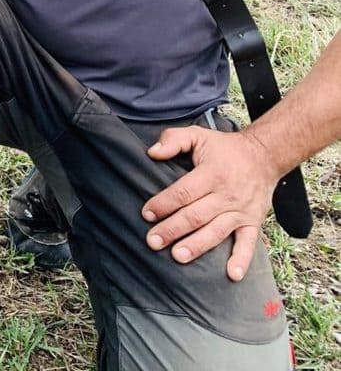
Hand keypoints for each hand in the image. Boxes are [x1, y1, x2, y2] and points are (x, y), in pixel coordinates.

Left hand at [141, 126, 278, 280]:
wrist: (264, 156)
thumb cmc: (224, 148)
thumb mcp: (198, 135)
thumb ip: (173, 139)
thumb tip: (152, 152)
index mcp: (211, 174)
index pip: (183, 193)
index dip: (164, 204)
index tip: (146, 214)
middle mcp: (227, 195)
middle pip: (196, 215)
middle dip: (172, 230)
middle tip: (152, 242)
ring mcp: (241, 211)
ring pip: (216, 231)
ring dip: (197, 245)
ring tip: (178, 256)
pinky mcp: (253, 222)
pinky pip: (248, 243)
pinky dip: (242, 260)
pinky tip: (232, 275)